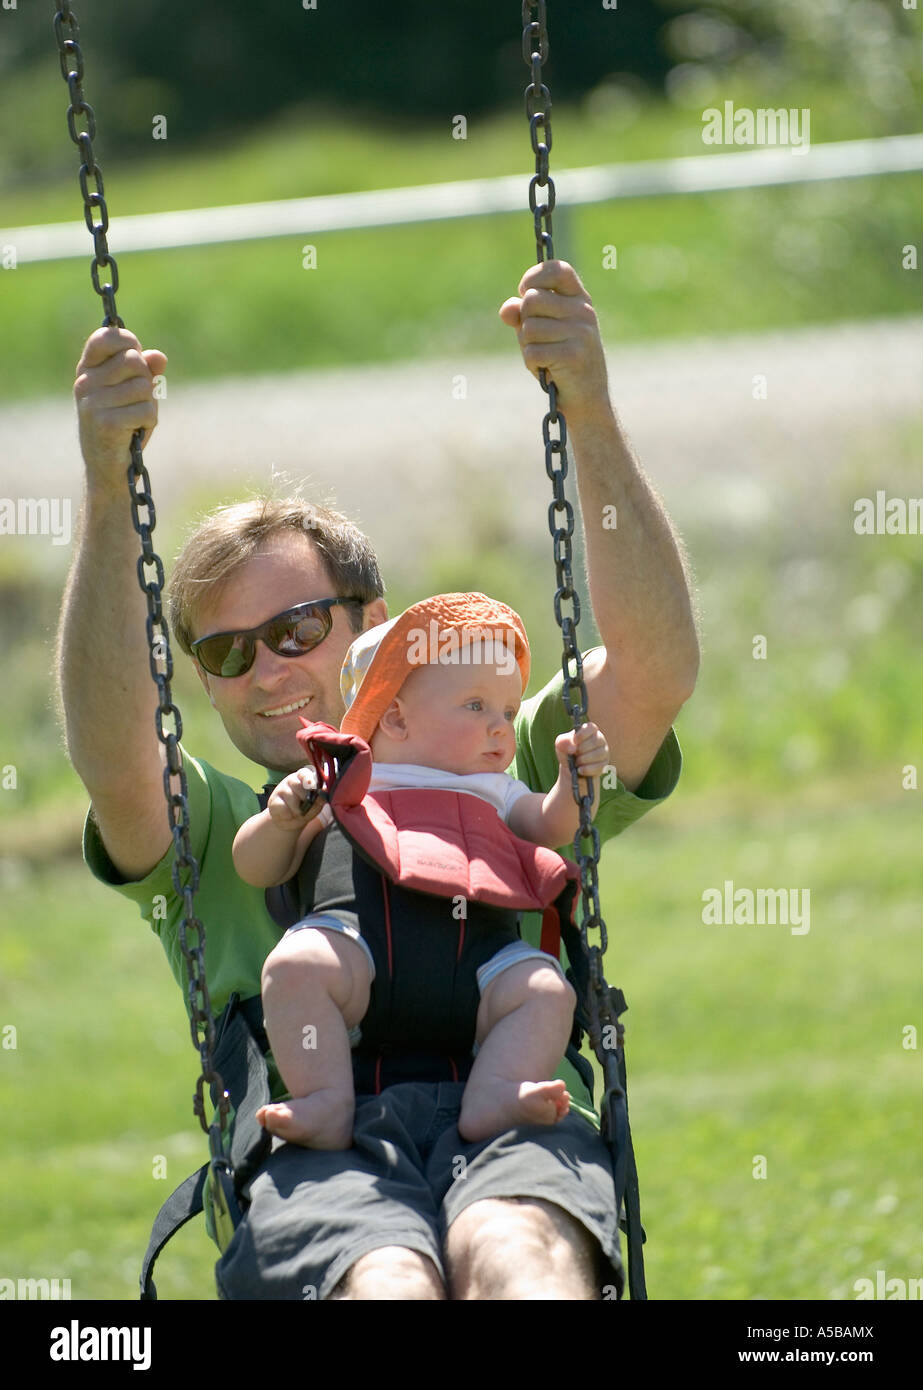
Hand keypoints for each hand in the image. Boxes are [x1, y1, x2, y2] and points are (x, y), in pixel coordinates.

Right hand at [74, 326, 166, 490]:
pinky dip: (149, 421)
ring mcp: (93, 402)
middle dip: (146, 380)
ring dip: (149, 404)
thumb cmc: (123, 424)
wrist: (108, 466)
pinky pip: (147, 410)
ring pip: (144, 386)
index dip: (129, 343)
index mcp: (88, 370)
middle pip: (134, 360)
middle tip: (137, 400)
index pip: (107, 336)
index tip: (136, 355)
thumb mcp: (135, 393)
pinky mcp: (106, 423)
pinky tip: (135, 430)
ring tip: (135, 418)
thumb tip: (158, 357)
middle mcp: (86, 382)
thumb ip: (146, 371)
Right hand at [267, 768, 326, 829]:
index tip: (312, 785)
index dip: (308, 778)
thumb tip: (324, 790)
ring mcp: (281, 789)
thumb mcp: (317, 804)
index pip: (304, 773)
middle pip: (298, 784)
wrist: (291, 822)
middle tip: (306, 806)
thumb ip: (320, 796)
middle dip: (304, 797)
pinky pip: (283, 807)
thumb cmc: (306, 809)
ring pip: (291, 796)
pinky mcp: (273, 801)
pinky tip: (288, 814)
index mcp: (304, 778)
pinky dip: (288, 814)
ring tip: (298, 812)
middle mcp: (292, 780)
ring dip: (297, 808)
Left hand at [498, 261, 608, 417]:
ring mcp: (581, 331)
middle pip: (531, 300)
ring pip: (528, 328)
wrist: (586, 398)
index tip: (525, 292)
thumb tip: (507, 310)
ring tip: (544, 356)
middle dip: (524, 322)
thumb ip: (522, 316)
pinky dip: (532, 363)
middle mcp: (583, 310)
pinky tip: (546, 369)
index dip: (533, 277)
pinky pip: (533, 351)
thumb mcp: (540, 333)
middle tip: (538, 340)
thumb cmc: (560, 361)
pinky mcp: (574, 354)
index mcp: (579, 298)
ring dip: (527, 346)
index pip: (556, 268)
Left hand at [554, 722, 609, 786]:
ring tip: (576, 763)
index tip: (575, 740)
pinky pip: (599, 766)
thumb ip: (563, 742)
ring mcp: (604, 752)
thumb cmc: (567, 753)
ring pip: (598, 754)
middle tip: (574, 754)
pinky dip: (587, 769)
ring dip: (584, 759)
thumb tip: (573, 748)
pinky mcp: (604, 765)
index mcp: (589, 731)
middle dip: (582, 749)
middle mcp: (599, 740)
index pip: (591, 727)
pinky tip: (580, 770)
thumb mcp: (561, 745)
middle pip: (595, 741)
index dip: (583, 733)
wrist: (572, 771)